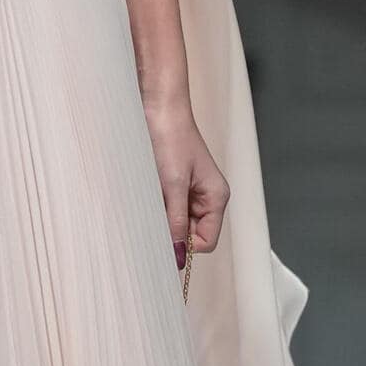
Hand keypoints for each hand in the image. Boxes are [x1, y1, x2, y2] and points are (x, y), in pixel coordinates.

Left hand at [141, 97, 229, 261]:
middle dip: (171, 229)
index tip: (163, 234)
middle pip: (190, 234)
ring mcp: (190, 192)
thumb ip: (176, 222)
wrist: (159, 108)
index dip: (186, 245)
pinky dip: (156, 205)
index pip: (207, 242)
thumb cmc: (171, 139)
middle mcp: (207, 198)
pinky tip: (149, 190)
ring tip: (151, 194)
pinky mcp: (174, 185)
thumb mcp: (173, 185)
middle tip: (153, 211)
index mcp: (217, 198)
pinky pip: (166, 208)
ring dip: (161, 215)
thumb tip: (178, 257)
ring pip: (175, 222)